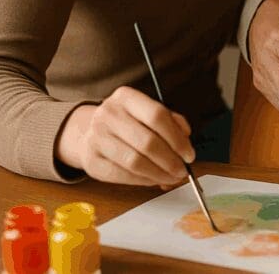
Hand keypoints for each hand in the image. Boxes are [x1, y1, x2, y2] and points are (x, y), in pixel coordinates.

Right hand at [55, 86, 194, 185]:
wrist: (89, 132)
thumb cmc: (127, 123)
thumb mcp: (146, 112)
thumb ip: (170, 121)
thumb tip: (186, 139)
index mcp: (125, 97)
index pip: (157, 116)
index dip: (177, 138)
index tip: (189, 154)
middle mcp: (108, 114)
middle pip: (147, 141)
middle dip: (170, 160)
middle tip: (182, 170)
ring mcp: (96, 138)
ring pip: (135, 162)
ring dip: (159, 173)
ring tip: (172, 177)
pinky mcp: (91, 161)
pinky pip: (123, 175)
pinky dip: (143, 181)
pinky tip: (154, 180)